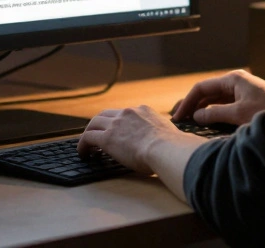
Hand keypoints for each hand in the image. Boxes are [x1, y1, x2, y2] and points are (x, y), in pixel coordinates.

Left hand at [76, 105, 202, 172]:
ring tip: (86, 146)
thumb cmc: (173, 147)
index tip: (116, 130)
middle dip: (99, 124)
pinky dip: (83, 145)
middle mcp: (128, 113)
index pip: (125, 113)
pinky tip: (83, 154)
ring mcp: (116, 124)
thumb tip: (181, 142)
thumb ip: (169, 134)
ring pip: (94, 123)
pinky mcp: (107, 137)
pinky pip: (88, 138)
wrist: (166, 149)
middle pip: (106, 114)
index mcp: (143, 111)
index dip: (118, 122)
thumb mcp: (172, 134)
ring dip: (88, 134)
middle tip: (95, 135)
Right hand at [171, 69, 264, 125]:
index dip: (187, 102)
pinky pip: (225, 107)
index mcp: (233, 79)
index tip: (177, 117)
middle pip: (207, 93)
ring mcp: (242, 93)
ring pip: (215, 101)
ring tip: (188, 123)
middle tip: (177, 120)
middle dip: (192, 105)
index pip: (201, 88)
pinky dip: (214, 114)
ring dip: (202, 111)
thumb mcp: (239, 114)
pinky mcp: (247, 103)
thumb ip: (215, 114)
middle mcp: (236, 83)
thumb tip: (196, 116)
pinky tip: (206, 124)